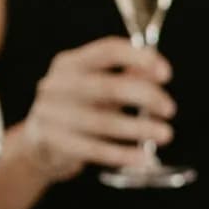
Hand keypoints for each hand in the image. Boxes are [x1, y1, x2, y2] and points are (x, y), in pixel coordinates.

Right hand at [16, 37, 176, 180]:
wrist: (38, 144)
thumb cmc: (77, 108)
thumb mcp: (99, 86)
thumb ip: (128, 75)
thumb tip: (157, 69)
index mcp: (69, 63)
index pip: (107, 51)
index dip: (139, 59)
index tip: (166, 74)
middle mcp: (56, 85)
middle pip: (109, 87)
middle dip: (146, 96)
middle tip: (169, 109)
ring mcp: (51, 114)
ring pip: (103, 122)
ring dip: (140, 128)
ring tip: (166, 134)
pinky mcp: (52, 142)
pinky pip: (94, 149)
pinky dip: (123, 154)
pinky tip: (144, 158)